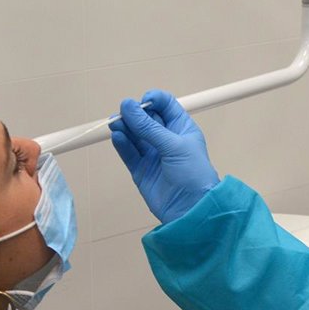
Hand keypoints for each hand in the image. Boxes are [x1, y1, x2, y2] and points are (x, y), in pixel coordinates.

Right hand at [109, 89, 219, 223]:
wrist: (191, 210)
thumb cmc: (193, 173)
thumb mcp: (174, 146)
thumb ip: (148, 127)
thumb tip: (127, 106)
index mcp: (181, 128)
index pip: (165, 105)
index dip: (153, 100)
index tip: (143, 100)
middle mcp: (166, 139)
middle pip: (146, 118)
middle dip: (134, 113)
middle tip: (122, 112)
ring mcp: (153, 154)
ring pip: (134, 135)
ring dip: (124, 127)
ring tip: (115, 123)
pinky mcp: (141, 169)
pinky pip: (129, 153)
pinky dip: (122, 144)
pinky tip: (117, 137)